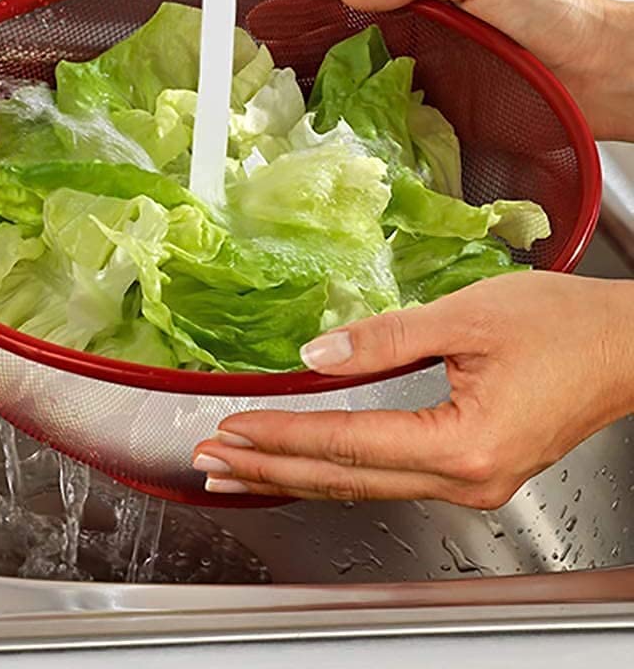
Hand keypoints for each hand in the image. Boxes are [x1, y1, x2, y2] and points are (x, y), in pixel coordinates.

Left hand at [192, 271, 633, 507]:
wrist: (628, 346)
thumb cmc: (565, 326)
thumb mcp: (467, 316)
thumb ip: (385, 338)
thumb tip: (316, 355)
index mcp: (463, 445)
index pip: (347, 444)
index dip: (281, 434)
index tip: (230, 425)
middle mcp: (463, 480)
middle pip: (344, 478)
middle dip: (270, 467)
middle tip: (210, 457)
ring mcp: (468, 484)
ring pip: (361, 486)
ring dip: (293, 473)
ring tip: (237, 468)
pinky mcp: (470, 470)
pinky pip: (385, 478)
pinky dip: (334, 469)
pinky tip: (302, 463)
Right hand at [332, 0, 633, 141]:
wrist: (607, 72)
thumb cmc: (558, 12)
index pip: (375, 2)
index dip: (344, 16)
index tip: (311, 32)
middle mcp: (438, 38)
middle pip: (373, 52)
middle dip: (346, 66)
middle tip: (317, 83)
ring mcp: (446, 80)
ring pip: (387, 92)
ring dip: (367, 104)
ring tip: (337, 116)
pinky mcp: (456, 120)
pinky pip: (414, 126)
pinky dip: (396, 130)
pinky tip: (377, 136)